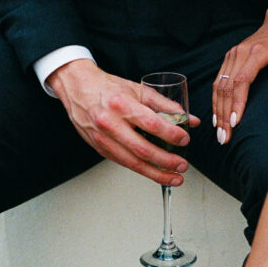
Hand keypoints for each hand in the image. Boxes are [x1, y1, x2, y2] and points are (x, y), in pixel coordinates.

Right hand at [47, 59, 199, 183]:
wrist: (78, 88)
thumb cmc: (108, 88)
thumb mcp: (138, 90)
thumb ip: (166, 106)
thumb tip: (190, 120)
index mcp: (121, 105)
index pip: (151, 124)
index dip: (170, 134)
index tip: (184, 139)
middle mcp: (109, 123)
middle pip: (142, 149)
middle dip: (166, 161)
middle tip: (182, 165)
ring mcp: (103, 138)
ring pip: (133, 163)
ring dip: (156, 173)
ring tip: (174, 178)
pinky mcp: (100, 148)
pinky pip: (124, 163)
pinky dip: (142, 170)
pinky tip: (156, 173)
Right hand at [212, 7, 267, 144]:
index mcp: (256, 52)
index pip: (242, 80)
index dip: (237, 102)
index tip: (236, 123)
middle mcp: (240, 53)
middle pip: (227, 87)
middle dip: (225, 114)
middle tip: (226, 137)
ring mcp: (232, 55)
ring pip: (219, 87)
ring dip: (218, 111)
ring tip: (220, 134)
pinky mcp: (229, 59)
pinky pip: (218, 82)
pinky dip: (216, 101)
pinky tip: (217, 118)